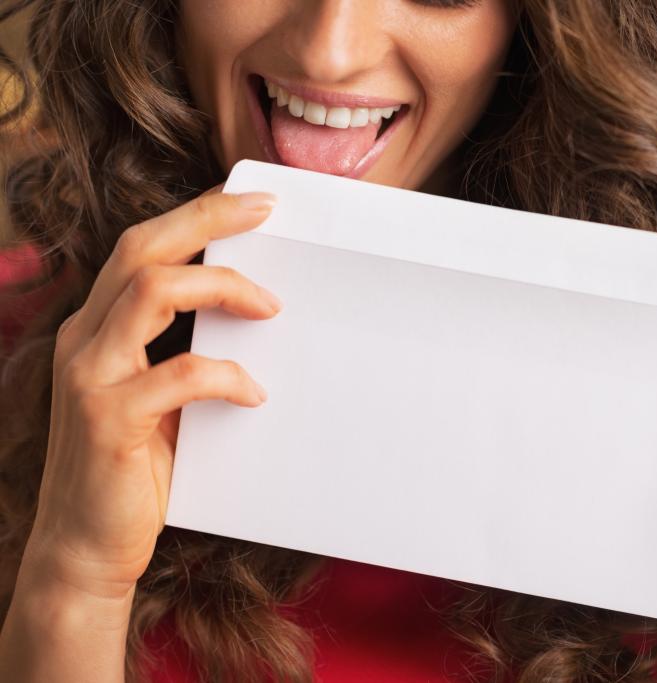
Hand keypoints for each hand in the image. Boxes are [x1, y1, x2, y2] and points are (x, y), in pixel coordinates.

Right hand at [21, 188, 282, 602]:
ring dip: (222, 288)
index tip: (248, 201)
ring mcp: (91, 377)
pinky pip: (178, 374)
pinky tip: (253, 394)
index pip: (140, 248)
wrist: (86, 549)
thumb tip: (254, 317)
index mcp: (97, 329)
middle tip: (266, 212)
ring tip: (270, 309)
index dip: (192, 216)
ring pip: (152, 291)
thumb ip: (182, 354)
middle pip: (143, 250)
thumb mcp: (157, 400)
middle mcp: (85, 340)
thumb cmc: (133, 470)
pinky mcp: (108, 419)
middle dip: (207, 220)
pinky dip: (225, 376)